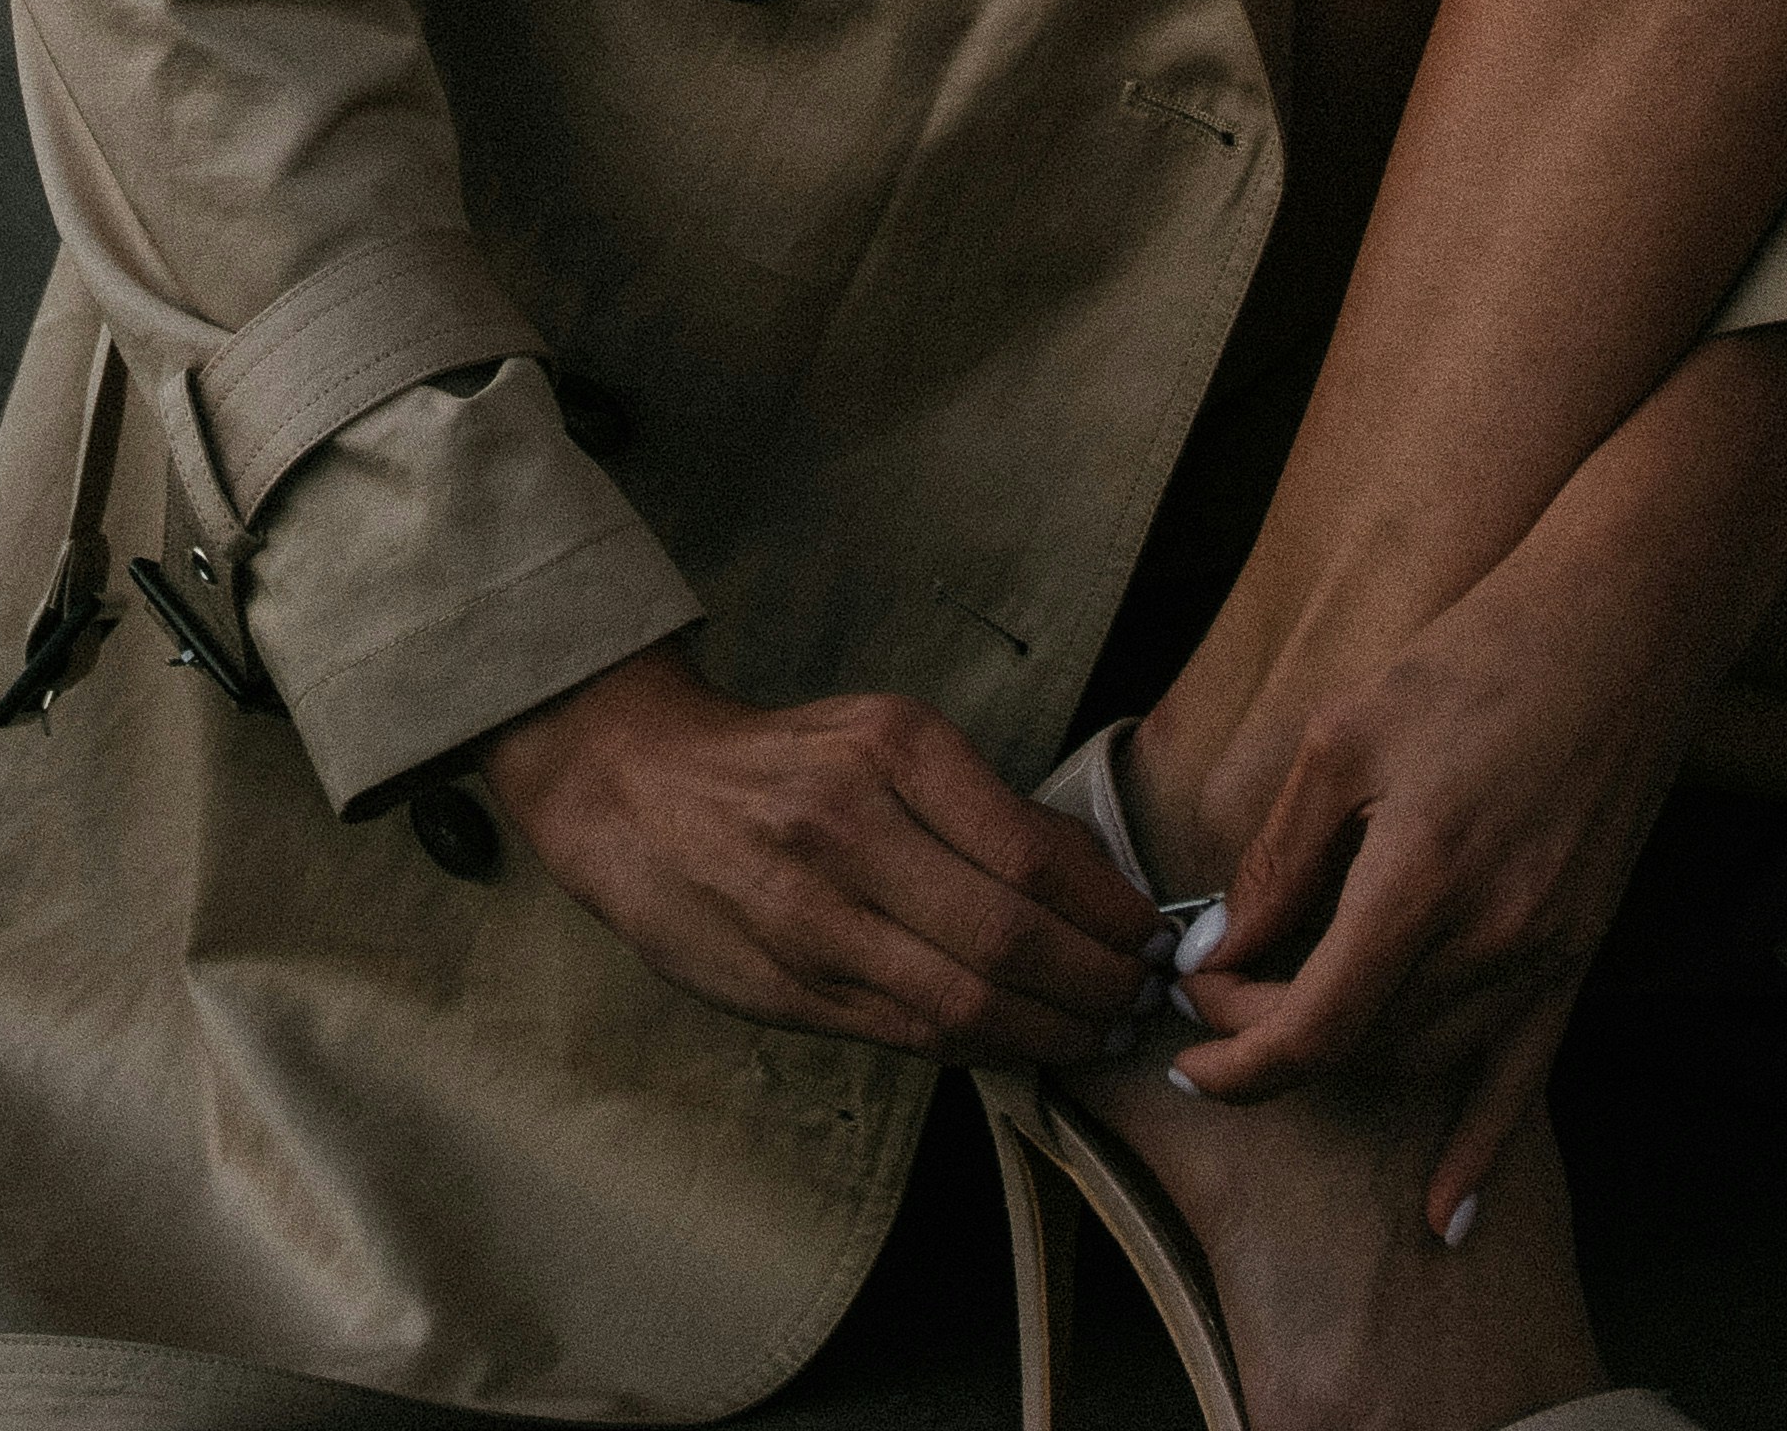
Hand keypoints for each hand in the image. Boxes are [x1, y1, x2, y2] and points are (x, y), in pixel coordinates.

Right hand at [478, 641, 1155, 1061]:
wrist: (633, 787)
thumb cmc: (781, 761)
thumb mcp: (882, 738)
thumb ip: (975, 807)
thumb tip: (1090, 877)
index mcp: (891, 748)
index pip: (1033, 853)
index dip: (1109, 912)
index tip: (1153, 935)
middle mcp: (852, 826)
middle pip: (1009, 936)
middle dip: (1096, 982)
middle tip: (1141, 997)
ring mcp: (813, 915)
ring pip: (963, 1001)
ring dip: (1050, 1029)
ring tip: (1097, 1032)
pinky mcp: (785, 985)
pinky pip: (908, 1034)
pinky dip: (981, 1048)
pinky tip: (1020, 1043)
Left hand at [1165, 313, 1786, 1225]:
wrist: (1621, 630)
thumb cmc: (1475, 657)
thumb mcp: (1346, 735)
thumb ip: (1281, 858)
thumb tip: (1221, 949)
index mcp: (1422, 881)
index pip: (1313, 1028)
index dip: (1237, 1046)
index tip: (1186, 1024)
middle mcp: (1492, 943)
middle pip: (1361, 1053)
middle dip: (1273, 1040)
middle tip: (1219, 988)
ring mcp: (1544, 960)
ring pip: (1422, 1066)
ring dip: (1345, 1064)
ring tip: (1285, 1020)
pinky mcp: (1576, 957)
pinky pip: (1521, 1082)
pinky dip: (1477, 1155)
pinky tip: (1444, 1219)